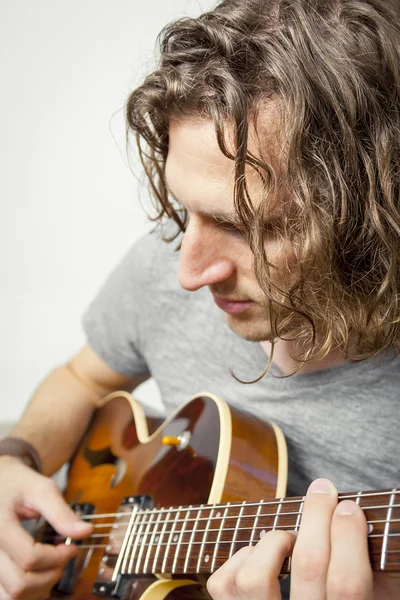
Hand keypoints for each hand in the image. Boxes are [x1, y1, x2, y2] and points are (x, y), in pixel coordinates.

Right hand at [0, 456, 92, 598]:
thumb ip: (61, 512)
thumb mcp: (40, 489)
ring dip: (36, 590)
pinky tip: (37, 577)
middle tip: (63, 560)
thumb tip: (85, 531)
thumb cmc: (17, 484)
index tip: (72, 547)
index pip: (30, 557)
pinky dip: (23, 593)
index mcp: (0, 525)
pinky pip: (3, 595)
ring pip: (9, 596)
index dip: (57, 557)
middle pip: (19, 584)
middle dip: (50, 576)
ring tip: (51, 569)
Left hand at [207, 478, 398, 599]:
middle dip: (317, 518)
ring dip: (273, 542)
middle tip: (322, 492)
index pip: (346, 583)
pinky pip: (224, 582)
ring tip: (288, 539)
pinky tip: (259, 557)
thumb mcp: (370, 595)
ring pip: (255, 577)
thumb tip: (351, 516)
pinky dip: (241, 558)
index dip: (348, 538)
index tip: (347, 508)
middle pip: (308, 566)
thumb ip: (365, 567)